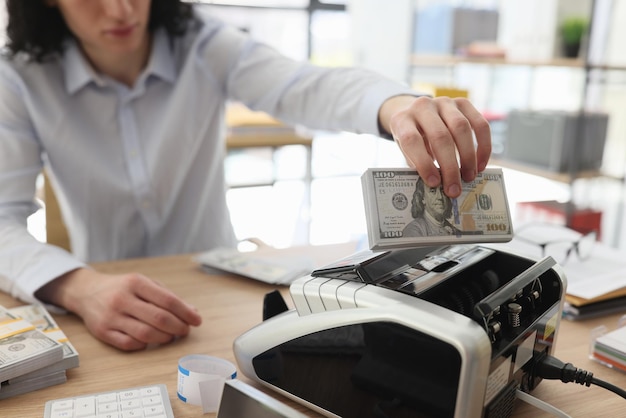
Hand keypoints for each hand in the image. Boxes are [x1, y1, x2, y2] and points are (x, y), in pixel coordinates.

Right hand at [36, 268, 201, 350]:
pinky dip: (144, 345)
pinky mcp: (103, 332)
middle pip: (159, 319)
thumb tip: (192, 312)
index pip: (167, 300)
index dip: (186, 312)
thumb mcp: (144, 283)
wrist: (86, 292)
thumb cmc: (122, 288)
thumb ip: (167, 296)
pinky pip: (129, 344)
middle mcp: (122, 299)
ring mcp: (111, 317)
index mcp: (135, 283)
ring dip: (164, 338)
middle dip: (178, 327)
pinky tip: (150, 341)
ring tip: (170, 336)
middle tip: (185, 330)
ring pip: (145, 334)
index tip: (197, 320)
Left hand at [378, 95, 491, 197]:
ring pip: (461, 128)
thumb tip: (439, 186)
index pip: (412, 140)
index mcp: (402, 120)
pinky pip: (480, 124)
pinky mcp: (463, 102)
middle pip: (440, 136)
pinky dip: (483, 146)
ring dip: (468, 157)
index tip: (434, 183)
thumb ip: (419, 164)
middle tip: (454, 188)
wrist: (415, 113)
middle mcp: (422, 106)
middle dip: (450, 166)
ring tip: (468, 177)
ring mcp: (443, 102)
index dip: (423, 163)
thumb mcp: (407, 151)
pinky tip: (480, 165)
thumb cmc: (412, 139)